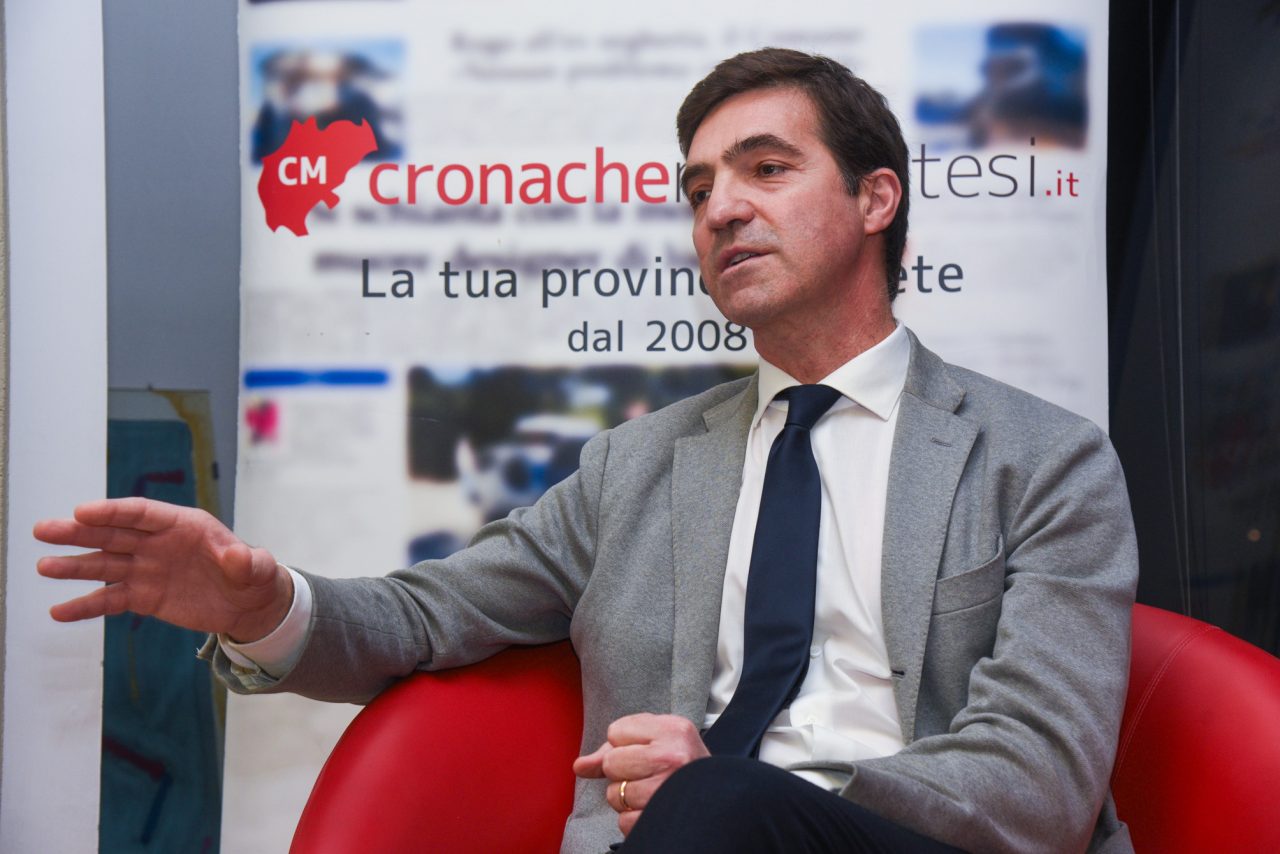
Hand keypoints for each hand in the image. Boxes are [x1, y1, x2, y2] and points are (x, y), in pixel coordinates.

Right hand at [33, 497, 290, 641]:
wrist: (248, 604)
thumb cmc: (253, 576)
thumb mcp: (258, 568)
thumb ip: (248, 561)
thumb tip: (239, 558)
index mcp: (183, 525)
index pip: (142, 513)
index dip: (113, 511)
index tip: (83, 511)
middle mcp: (158, 543)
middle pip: (114, 534)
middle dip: (79, 532)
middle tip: (44, 530)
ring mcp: (147, 569)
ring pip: (105, 564)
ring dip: (74, 566)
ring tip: (43, 566)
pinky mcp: (143, 596)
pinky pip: (110, 600)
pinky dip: (85, 605)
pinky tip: (59, 611)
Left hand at [572, 713, 709, 835]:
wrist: (719, 795)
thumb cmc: (683, 765)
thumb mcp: (657, 741)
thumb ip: (614, 747)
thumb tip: (580, 766)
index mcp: (673, 730)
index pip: (615, 731)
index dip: (625, 744)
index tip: (647, 751)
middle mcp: (673, 758)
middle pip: (611, 763)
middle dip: (623, 771)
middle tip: (648, 774)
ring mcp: (668, 790)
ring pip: (615, 794)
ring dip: (627, 797)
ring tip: (651, 792)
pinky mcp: (662, 818)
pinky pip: (624, 820)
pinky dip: (633, 819)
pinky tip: (651, 809)